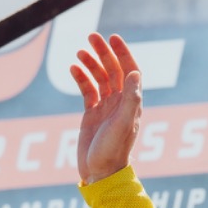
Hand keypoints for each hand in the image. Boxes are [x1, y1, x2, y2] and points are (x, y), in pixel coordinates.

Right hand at [70, 32, 143, 184]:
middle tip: (91, 36)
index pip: (130, 71)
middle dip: (104, 53)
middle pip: (113, 71)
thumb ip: (130, 99)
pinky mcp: (92, 114)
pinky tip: (73, 68)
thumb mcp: (122, 124)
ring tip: (79, 52)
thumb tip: (134, 73)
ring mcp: (105, 108)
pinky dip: (81, 78)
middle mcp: (120, 103)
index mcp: (131, 103)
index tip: (112, 37)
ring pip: (99, 79)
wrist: (100, 172)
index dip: (123, 53)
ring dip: (91, 63)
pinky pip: (87, 91)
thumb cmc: (113, 150)